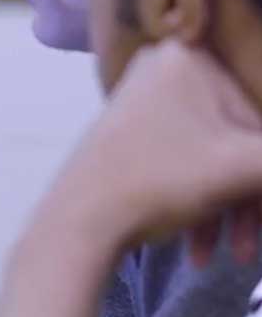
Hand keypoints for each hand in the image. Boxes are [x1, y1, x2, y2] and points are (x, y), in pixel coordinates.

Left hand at [54, 40, 261, 257]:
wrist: (74, 226)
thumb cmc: (157, 185)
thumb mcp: (243, 170)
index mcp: (189, 58)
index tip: (258, 197)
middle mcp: (164, 68)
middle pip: (241, 136)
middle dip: (254, 196)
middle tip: (255, 245)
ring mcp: (146, 100)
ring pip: (215, 156)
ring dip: (231, 209)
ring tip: (235, 258)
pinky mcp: (134, 132)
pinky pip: (186, 163)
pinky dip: (202, 203)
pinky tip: (201, 251)